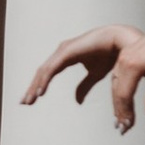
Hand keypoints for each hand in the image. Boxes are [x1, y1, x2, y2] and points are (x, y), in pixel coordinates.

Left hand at [23, 24, 138, 110]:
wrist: (120, 41)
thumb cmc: (109, 54)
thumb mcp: (94, 75)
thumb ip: (84, 86)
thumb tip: (77, 101)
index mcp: (66, 57)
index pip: (47, 73)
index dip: (39, 86)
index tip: (32, 100)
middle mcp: (62, 52)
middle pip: (42, 72)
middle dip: (32, 88)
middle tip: (24, 102)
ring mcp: (63, 50)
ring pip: (44, 71)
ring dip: (36, 86)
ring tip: (30, 100)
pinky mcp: (67, 51)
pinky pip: (52, 68)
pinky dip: (45, 80)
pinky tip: (40, 91)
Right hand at [107, 20, 144, 131]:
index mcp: (134, 65)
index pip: (124, 95)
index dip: (125, 112)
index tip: (128, 126)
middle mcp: (124, 60)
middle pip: (117, 92)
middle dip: (119, 112)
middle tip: (122, 128)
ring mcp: (123, 57)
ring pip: (114, 85)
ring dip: (117, 103)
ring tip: (120, 120)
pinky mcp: (124, 55)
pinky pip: (116, 77)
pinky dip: (117, 92)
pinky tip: (120, 103)